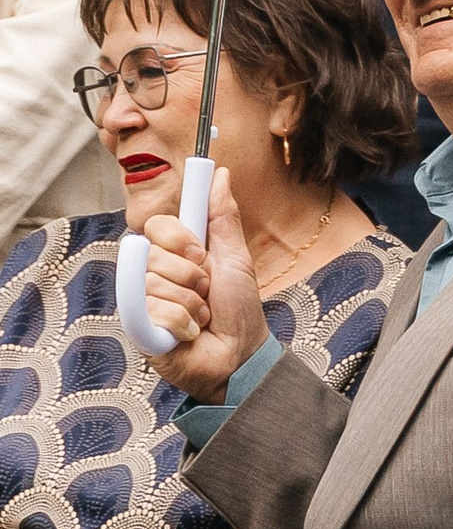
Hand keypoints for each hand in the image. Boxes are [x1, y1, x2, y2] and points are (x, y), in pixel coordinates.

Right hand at [139, 169, 268, 403]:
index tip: (200, 252)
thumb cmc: (239, 308)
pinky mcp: (137, 330)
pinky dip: (181, 323)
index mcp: (174, 255)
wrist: (240, 354)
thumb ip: (222, 217)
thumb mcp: (235, 257)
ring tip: (202, 316)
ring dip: (191, 303)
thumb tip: (219, 173)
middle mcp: (152, 275)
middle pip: (153, 255)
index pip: (156, 226)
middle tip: (207, 291)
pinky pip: (150, 312)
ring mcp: (142, 303)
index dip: (178, 237)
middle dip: (192, 275)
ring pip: (154, 285)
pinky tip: (189, 333)